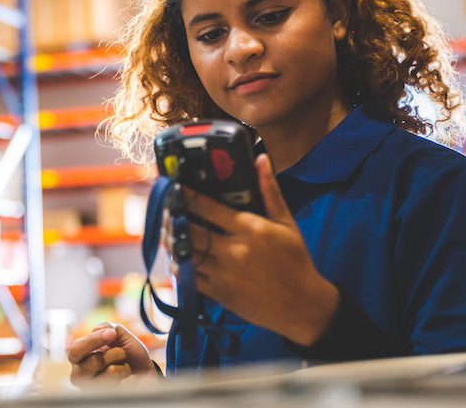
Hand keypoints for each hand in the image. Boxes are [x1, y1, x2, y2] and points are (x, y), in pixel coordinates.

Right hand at [66, 322, 157, 388]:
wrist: (143, 373)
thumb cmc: (127, 353)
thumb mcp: (119, 334)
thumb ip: (107, 327)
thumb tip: (98, 330)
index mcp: (79, 355)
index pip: (76, 349)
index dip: (93, 340)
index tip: (111, 334)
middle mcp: (80, 373)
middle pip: (93, 362)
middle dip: (114, 354)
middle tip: (121, 353)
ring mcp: (91, 388)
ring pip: (110, 373)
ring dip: (123, 366)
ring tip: (124, 367)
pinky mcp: (104, 397)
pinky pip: (122, 385)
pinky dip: (130, 378)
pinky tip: (126, 379)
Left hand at [178, 154, 339, 345]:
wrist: (303, 306)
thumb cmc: (295, 260)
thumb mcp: (286, 223)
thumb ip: (270, 191)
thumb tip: (261, 159)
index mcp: (250, 228)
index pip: (208, 207)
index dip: (186, 196)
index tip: (173, 187)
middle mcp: (235, 250)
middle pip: (191, 231)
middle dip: (172, 219)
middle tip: (162, 210)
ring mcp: (225, 273)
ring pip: (186, 255)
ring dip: (171, 243)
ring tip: (163, 232)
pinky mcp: (220, 293)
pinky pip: (190, 278)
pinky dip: (179, 267)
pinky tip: (175, 257)